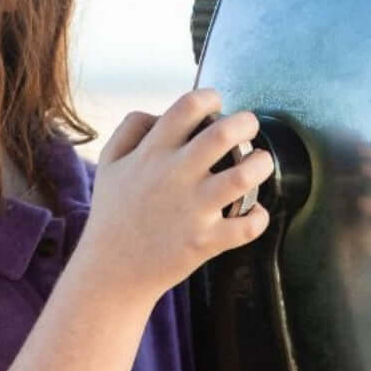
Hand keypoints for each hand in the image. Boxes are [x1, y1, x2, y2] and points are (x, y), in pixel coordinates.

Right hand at [76, 88, 273, 305]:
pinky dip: (258, 217)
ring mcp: (192, 210)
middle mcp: (174, 176)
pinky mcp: (205, 242)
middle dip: (247, 122)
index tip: (217, 105)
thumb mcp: (109, 164)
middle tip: (249, 128)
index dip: (210, 98)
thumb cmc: (112, 216)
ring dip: (261, 164)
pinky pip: (247, 226)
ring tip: (260, 164)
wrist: (110, 272)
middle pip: (224, 134)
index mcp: (152, 153)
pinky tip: (252, 212)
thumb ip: (130, 129)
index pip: (188, 106)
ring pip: (244, 176)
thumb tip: (160, 112)